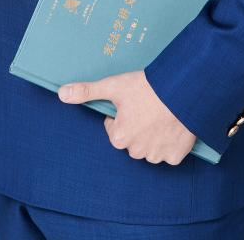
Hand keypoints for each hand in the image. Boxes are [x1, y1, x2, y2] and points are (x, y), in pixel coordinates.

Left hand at [57, 69, 196, 164]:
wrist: (182, 89)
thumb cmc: (147, 87)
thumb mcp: (113, 86)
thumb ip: (86, 91)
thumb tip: (61, 93)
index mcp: (119, 137)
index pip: (114, 129)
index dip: (121, 114)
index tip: (132, 103)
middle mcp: (136, 151)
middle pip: (131, 140)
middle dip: (136, 126)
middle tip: (147, 107)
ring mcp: (157, 155)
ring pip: (149, 147)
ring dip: (152, 135)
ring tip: (160, 114)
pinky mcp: (175, 156)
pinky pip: (169, 153)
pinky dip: (170, 142)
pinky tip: (172, 125)